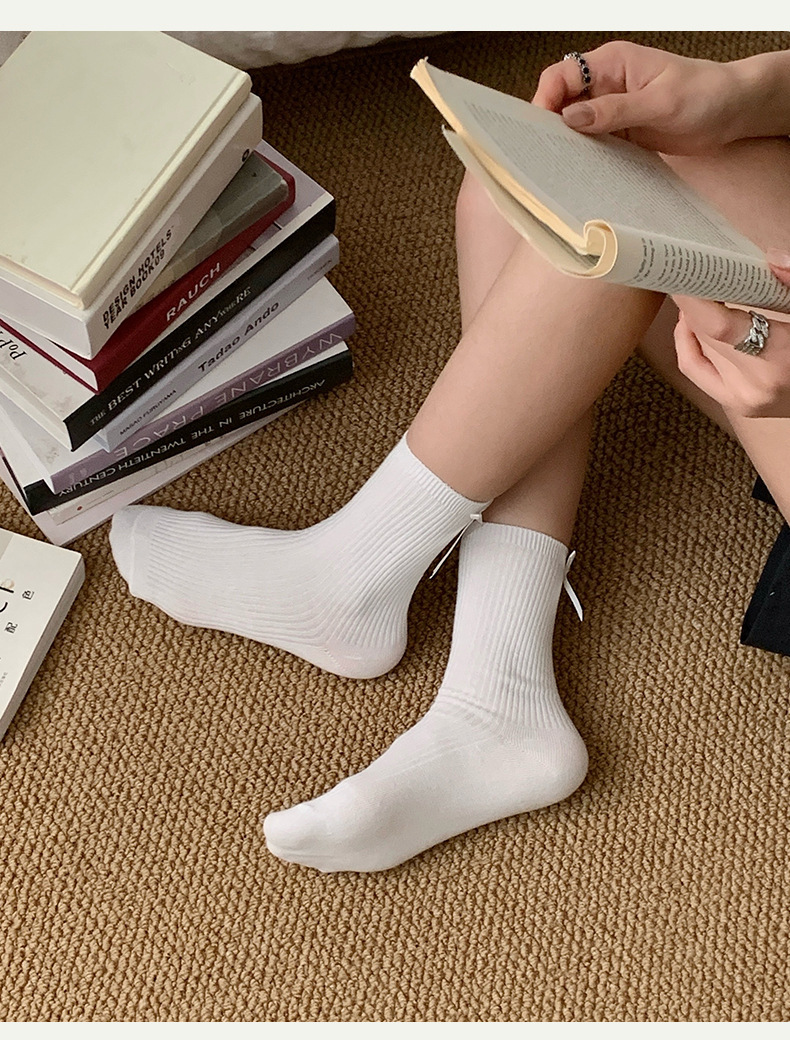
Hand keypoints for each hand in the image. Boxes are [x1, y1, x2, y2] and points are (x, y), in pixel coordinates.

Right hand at [532, 40, 749, 154]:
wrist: (732, 111)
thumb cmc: (704, 94)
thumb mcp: (659, 102)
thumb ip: (615, 110)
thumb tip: (571, 118)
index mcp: (611, 64)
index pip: (562, 76)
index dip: (545, 100)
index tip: (540, 130)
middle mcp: (606, 85)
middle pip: (561, 103)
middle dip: (550, 127)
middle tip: (544, 156)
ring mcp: (612, 110)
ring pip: (574, 128)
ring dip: (568, 147)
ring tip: (560, 170)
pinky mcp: (620, 133)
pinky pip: (593, 145)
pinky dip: (586, 158)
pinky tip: (582, 174)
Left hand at [672, 255, 789, 416]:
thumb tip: (770, 258)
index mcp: (779, 359)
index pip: (718, 327)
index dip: (693, 300)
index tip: (683, 273)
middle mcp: (753, 385)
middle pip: (705, 334)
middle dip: (695, 301)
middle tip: (695, 272)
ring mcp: (740, 399)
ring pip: (697, 348)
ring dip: (693, 319)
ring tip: (700, 293)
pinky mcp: (734, 404)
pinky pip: (695, 368)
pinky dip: (688, 342)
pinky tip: (691, 322)